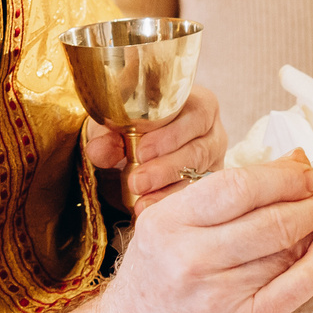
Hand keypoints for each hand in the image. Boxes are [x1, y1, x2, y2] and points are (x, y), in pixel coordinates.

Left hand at [86, 87, 224, 210]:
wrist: (135, 144)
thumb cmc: (132, 125)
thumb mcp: (116, 124)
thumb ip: (107, 134)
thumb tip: (99, 150)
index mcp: (199, 104)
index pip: (197, 113)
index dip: (171, 134)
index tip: (142, 151)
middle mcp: (213, 132)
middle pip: (199, 150)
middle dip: (167, 168)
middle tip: (137, 181)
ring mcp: (214, 162)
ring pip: (199, 178)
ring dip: (168, 191)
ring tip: (141, 201)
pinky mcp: (208, 185)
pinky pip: (195, 197)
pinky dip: (169, 203)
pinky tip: (149, 209)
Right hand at [91, 154, 312, 312]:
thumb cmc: (154, 281)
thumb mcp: (167, 226)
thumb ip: (220, 196)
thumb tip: (290, 163)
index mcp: (167, 223)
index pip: (238, 186)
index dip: (281, 176)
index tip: (301, 171)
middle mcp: (191, 258)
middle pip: (269, 218)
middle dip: (306, 199)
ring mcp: (218, 296)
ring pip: (286, 250)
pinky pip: (297, 287)